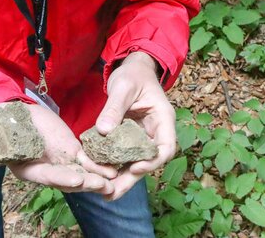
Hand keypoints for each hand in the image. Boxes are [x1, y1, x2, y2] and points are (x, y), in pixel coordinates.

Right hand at [0, 103, 116, 193]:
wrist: (9, 113)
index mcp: (26, 168)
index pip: (45, 176)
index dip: (60, 178)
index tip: (77, 178)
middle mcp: (46, 169)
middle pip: (68, 178)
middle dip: (86, 182)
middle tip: (103, 184)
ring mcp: (60, 160)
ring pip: (81, 171)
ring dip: (97, 176)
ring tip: (113, 179)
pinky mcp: (70, 149)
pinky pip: (86, 158)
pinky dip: (99, 162)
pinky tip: (114, 166)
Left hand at [96, 51, 176, 200]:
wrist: (133, 71)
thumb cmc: (134, 75)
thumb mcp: (123, 87)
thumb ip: (114, 107)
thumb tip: (104, 131)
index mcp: (163, 120)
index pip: (165, 147)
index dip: (152, 161)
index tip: (135, 167)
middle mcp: (154, 133)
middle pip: (148, 162)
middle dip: (131, 179)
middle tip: (112, 194)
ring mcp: (142, 137)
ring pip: (134, 162)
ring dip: (121, 178)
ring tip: (104, 193)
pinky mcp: (128, 139)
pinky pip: (122, 155)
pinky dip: (113, 166)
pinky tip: (99, 176)